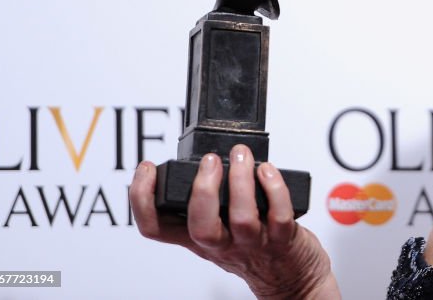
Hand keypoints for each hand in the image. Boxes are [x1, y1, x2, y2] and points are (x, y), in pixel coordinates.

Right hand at [130, 145, 340, 298]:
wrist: (290, 277)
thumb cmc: (253, 247)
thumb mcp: (217, 229)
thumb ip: (206, 202)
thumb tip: (199, 157)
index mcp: (196, 237)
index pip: (155, 228)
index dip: (142, 200)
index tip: (148, 168)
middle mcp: (221, 243)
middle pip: (200, 226)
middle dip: (202, 189)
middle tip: (209, 161)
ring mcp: (252, 242)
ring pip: (241, 218)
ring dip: (241, 181)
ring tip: (241, 155)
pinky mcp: (283, 239)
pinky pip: (280, 214)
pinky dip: (275, 189)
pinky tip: (268, 171)